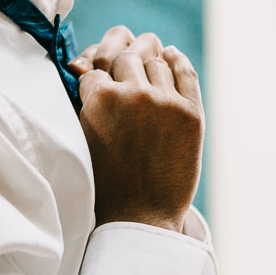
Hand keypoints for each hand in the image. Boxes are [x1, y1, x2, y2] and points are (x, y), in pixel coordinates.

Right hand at [68, 27, 203, 233]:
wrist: (141, 217)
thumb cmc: (106, 181)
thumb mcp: (84, 137)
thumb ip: (87, 101)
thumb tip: (84, 63)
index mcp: (99, 100)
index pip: (95, 67)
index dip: (99, 78)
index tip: (103, 86)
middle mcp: (133, 94)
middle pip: (127, 57)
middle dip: (123, 65)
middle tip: (126, 71)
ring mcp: (165, 102)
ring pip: (155, 61)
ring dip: (149, 65)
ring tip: (147, 73)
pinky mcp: (191, 113)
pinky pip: (185, 71)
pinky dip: (177, 61)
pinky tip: (171, 58)